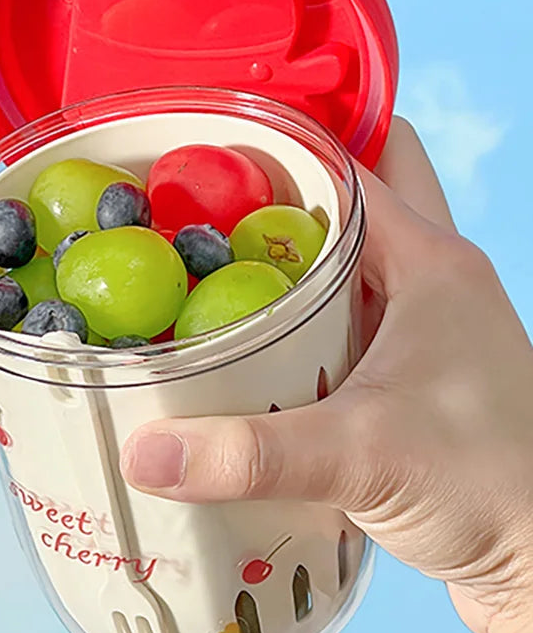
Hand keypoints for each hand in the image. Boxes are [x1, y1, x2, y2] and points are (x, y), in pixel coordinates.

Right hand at [121, 118, 532, 632]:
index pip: (352, 160)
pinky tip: (241, 343)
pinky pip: (340, 318)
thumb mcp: (360, 456)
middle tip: (195, 209)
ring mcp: (422, 328)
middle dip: (276, 193)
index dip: (279, 145)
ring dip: (282, 256)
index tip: (199, 152)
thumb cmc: (490, 487)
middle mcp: (431, 280)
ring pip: (344, 258)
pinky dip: (293, 315)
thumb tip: (143, 453)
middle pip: (350, 198)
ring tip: (198, 267)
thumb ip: (248, 452)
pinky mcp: (407, 376)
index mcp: (432, 262)